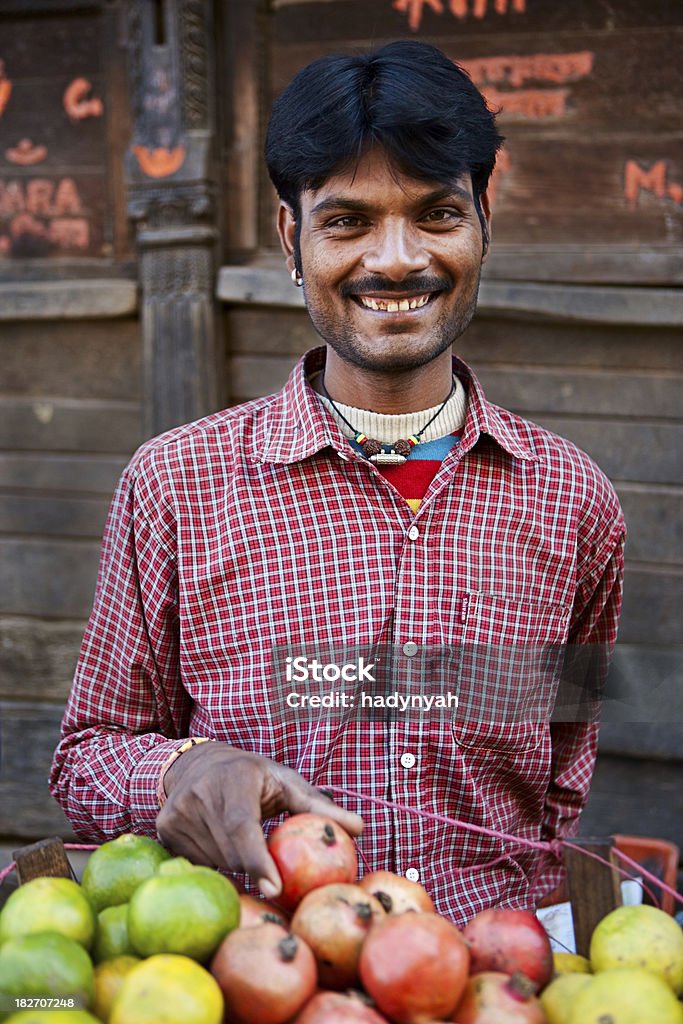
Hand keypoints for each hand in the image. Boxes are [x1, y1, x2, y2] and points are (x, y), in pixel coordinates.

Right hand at [155, 743, 362, 898]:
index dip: (258, 859)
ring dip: (235, 866)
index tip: (274, 888)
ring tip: (244, 845)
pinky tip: (221, 848)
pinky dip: (215, 865)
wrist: (199, 763)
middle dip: (254, 865)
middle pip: (231, 853)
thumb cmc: (253, 776)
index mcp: (233, 779)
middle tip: (269, 864)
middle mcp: (199, 793)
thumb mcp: (286, 783)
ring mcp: (177, 812)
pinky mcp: (164, 828)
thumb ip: (319, 806)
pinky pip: (196, 864)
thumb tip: (361, 828)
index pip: (242, 827)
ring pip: (214, 863)